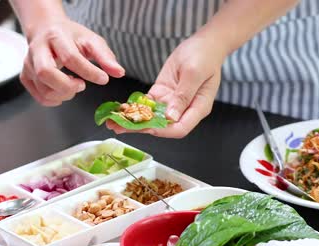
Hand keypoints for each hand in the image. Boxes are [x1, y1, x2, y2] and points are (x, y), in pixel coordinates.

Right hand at [20, 17, 124, 105]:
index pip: (70, 57)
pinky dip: (54, 99)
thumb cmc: (70, 37)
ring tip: (74, 85)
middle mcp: (37, 50)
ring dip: (63, 94)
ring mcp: (28, 64)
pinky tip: (63, 91)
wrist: (47, 30)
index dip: (88, 72)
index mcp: (55, 37)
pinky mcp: (25, 76)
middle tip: (81, 85)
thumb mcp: (92, 40)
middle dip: (67, 86)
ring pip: (43, 88)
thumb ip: (105, 57)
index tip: (103, 79)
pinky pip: (39, 96)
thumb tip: (118, 73)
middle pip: (46, 73)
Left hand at [107, 34, 226, 137]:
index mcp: (197, 108)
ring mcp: (172, 102)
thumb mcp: (193, 73)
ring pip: (151, 116)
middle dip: (140, 128)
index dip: (162, 130)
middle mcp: (184, 109)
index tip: (145, 126)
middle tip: (119, 127)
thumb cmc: (205, 55)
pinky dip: (135, 107)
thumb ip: (183, 96)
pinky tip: (121, 109)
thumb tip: (170, 117)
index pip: (179, 128)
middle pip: (162, 125)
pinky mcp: (162, 93)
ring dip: (133, 119)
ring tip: (114, 121)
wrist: (204, 42)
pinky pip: (147, 104)